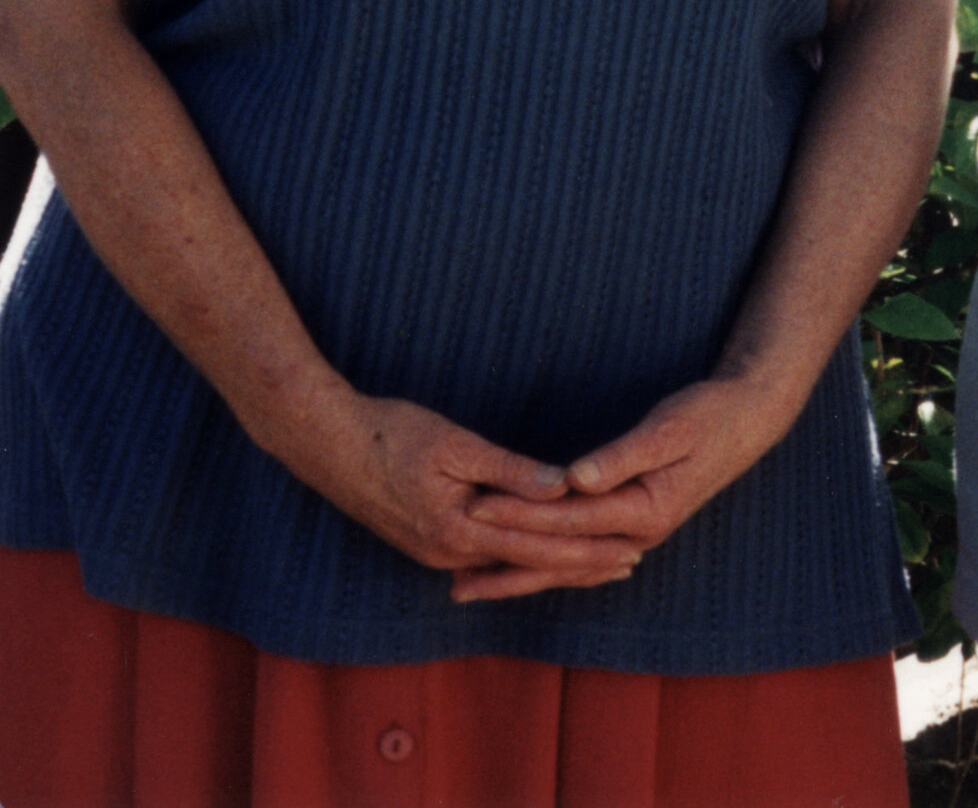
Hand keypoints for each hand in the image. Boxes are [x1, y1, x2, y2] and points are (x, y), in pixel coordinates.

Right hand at [289, 393, 628, 586]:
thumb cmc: (392, 433)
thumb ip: (511, 470)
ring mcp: (435, 553)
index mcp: (459, 531)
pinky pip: (486, 556)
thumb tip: (564, 485)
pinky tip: (537, 554)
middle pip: (529, 562)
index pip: (539, 546)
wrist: (328, 444)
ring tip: (596, 563)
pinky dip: (521, 555)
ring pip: (508, 563)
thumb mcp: (456, 444)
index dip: (586, 549)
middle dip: (581, 563)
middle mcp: (449, 554)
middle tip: (631, 561)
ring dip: (553, 563)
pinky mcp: (427, 542)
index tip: (628, 549)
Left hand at [450, 372, 798, 601]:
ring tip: (467, 588)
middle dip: (505, 561)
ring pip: (566, 565)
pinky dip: (544, 564)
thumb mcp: (668, 427)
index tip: (474, 510)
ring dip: (517, 576)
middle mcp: (638, 535)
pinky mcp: (631, 526)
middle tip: (452, 573)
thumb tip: (575, 478)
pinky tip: (517, 571)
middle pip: (560, 556)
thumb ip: (622, 456)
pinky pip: (578, 554)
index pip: (567, 519)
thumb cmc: (707, 415)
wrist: (745, 421)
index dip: (519, 515)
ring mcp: (635, 536)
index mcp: (645, 510)